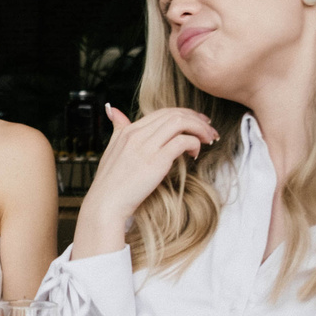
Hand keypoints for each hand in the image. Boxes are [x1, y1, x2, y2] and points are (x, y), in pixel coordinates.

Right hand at [72, 104, 217, 255]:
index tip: (198, 122)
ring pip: (181, 123)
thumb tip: (114, 111)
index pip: (163, 112)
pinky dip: (195, 144)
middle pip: (175, 114)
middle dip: (197, 119)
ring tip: (208, 139)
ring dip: (200, 129)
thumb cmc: (110, 183)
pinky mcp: (156, 160)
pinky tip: (196, 154)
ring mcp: (146, 146)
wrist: (106, 204)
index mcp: (129, 130)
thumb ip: (117, 128)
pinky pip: (183, 141)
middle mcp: (137, 134)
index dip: (185, 114)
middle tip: (209, 129)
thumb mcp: (112, 149)